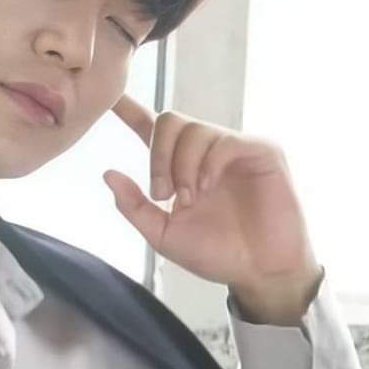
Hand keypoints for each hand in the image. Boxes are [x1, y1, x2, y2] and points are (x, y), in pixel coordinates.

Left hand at [104, 95, 323, 324]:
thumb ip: (134, 206)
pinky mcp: (261, 152)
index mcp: (180, 167)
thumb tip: (108, 174)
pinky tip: (209, 188)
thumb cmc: (217, 254)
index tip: (110, 95)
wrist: (259, 272)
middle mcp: (205, 152)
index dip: (129, 108)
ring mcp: (233, 149)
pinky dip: (208, 164)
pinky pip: (224, 141)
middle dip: (157, 156)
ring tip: (190, 199)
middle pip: (169, 120)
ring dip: (182, 166)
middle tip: (163, 195)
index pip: (151, 127)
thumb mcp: (164, 235)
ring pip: (194, 129)